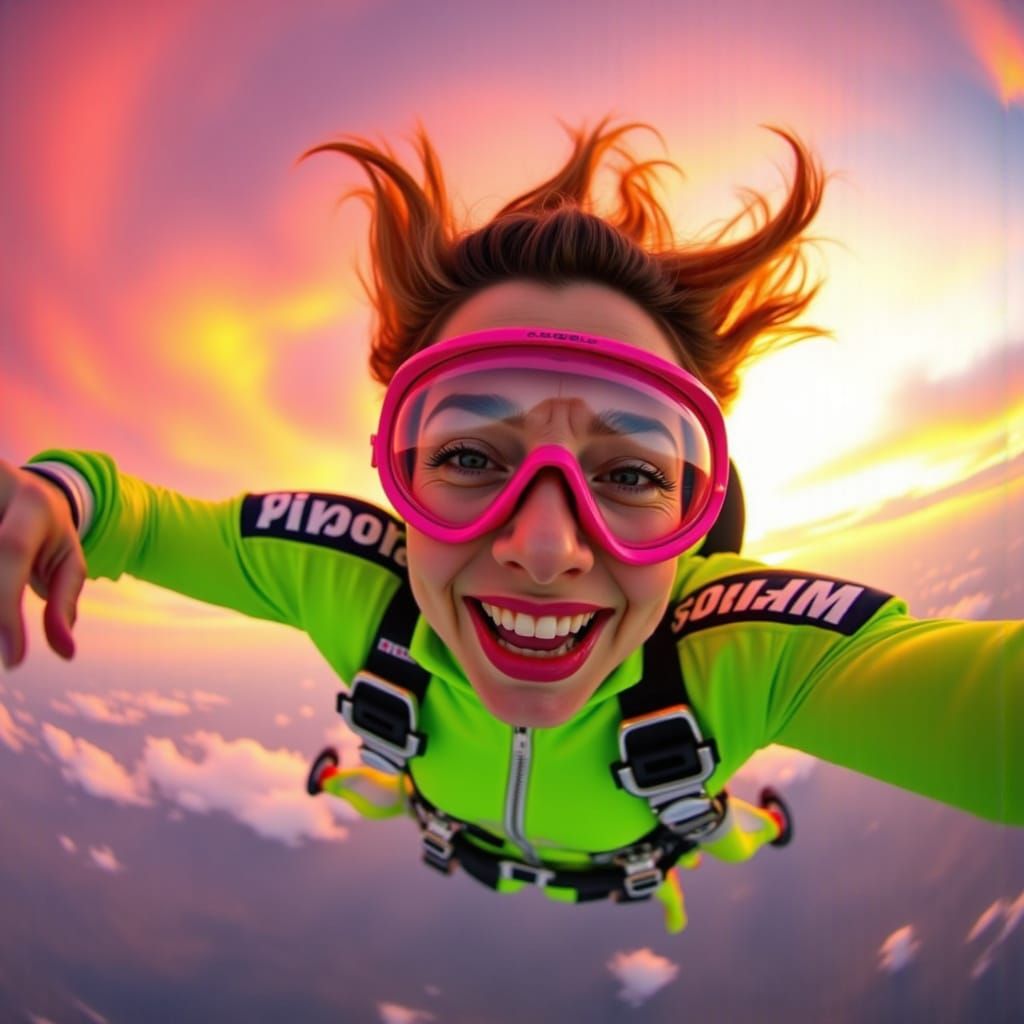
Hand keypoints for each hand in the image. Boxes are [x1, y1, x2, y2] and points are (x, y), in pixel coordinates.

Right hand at [0, 460, 85, 666]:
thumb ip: (64, 602)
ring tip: (2, 637)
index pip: (10, 550)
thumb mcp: (66, 560)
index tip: (13, 659)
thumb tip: (66, 653)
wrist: (21, 491)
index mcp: (31, 502)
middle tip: (0, 654)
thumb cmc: (46, 534)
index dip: (5, 609)